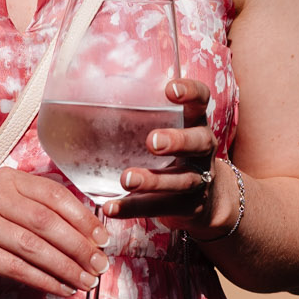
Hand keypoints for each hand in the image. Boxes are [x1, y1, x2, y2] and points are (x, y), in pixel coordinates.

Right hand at [0, 168, 108, 298]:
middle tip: (100, 265)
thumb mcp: (12, 214)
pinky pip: (16, 268)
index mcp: (6, 179)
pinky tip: (62, 290)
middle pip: (45, 221)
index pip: (53, 194)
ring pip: (33, 246)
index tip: (103, 239)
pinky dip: (44, 281)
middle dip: (79, 246)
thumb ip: (45, 217)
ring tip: (86, 282)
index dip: (83, 218)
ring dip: (66, 268)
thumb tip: (93, 238)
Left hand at [102, 78, 225, 225]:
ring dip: (153, 181)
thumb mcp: (172, 128)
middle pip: (199, 142)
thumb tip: (88, 92)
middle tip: (152, 141)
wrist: (209, 199)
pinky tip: (111, 207)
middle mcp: (203, 150)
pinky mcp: (188, 207)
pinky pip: (161, 208)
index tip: (171, 89)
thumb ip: (144, 113)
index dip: (191, 93)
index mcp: (196, 123)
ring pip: (180, 181)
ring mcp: (199, 180)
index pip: (202, 101)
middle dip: (177, 141)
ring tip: (127, 179)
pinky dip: (134, 208)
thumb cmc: (176, 152)